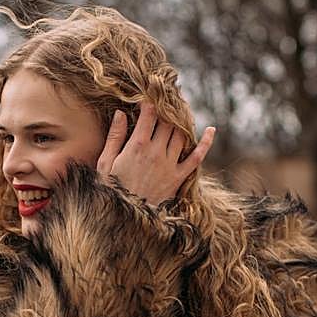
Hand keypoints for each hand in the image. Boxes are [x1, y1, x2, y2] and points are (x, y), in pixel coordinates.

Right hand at [96, 102, 214, 206]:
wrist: (124, 218)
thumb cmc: (110, 190)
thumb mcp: (105, 163)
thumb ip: (115, 137)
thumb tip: (121, 113)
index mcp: (137, 146)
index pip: (149, 115)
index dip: (150, 103)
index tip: (148, 98)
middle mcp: (156, 152)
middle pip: (167, 122)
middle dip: (167, 109)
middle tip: (166, 101)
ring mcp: (170, 165)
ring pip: (181, 134)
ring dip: (182, 122)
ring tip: (179, 113)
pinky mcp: (178, 177)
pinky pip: (197, 157)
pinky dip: (205, 143)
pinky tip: (210, 130)